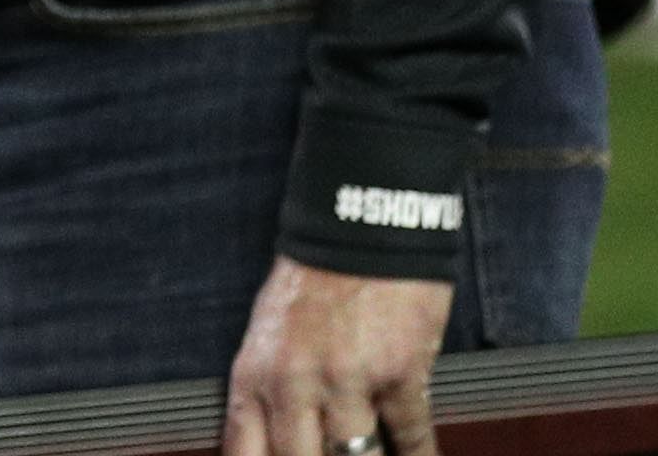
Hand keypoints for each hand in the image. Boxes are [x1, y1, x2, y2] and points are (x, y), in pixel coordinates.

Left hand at [224, 257, 450, 455]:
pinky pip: (412, 437)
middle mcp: (296, 383)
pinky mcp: (399, 372)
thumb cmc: (312, 281)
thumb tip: (273, 445)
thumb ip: (268, 393)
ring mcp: (348, 380)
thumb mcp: (268, 333)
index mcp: (256, 373)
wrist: (359, 224)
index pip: (244, 453)